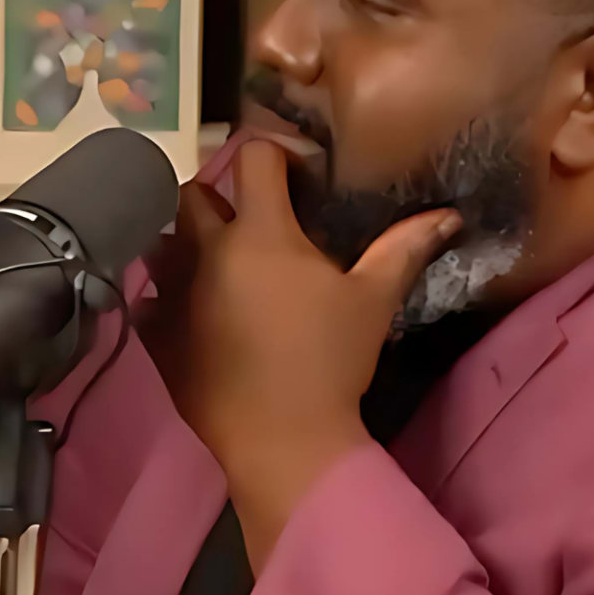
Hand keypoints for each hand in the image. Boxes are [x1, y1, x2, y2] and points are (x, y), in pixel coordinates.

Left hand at [139, 136, 463, 565]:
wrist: (280, 438)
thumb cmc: (330, 362)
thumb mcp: (373, 300)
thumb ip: (403, 248)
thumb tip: (447, 214)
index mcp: (260, 233)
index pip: (252, 158)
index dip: (274, 156)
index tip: (293, 175)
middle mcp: (205, 251)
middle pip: (193, 194)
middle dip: (218, 196)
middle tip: (250, 219)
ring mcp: (172, 291)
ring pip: (163, 241)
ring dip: (185, 242)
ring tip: (216, 263)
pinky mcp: (154, 332)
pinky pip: (146, 294)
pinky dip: (163, 292)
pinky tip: (190, 307)